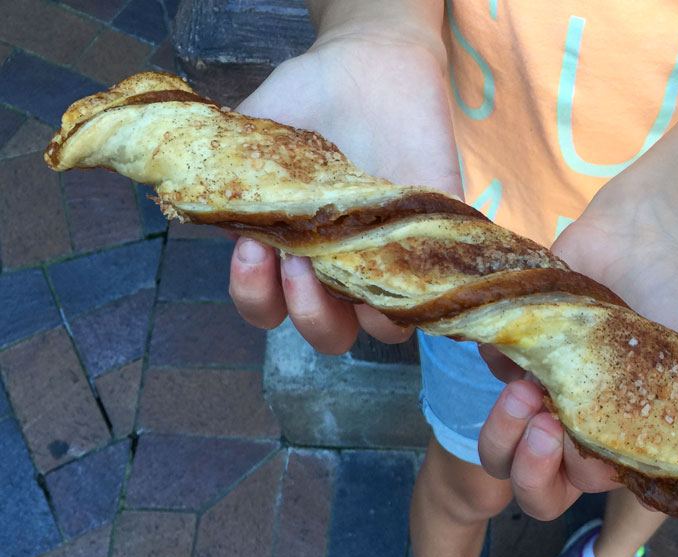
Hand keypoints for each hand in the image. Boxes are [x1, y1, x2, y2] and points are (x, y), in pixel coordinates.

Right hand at [228, 30, 461, 352]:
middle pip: (328, 334)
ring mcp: (391, 260)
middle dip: (303, 309)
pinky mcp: (436, 240)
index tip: (251, 250)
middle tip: (294, 259)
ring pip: (385, 330)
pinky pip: (436, 287)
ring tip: (337, 257)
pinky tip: (391, 246)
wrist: (367, 62)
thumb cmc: (305, 99)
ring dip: (356, 308)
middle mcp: (342, 269)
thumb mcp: (251, 135)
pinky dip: (416, 284)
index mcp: (293, 253)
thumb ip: (226, 176)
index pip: (270, 308)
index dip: (255, 295)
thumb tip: (201, 209)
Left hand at [477, 190, 677, 519]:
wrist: (648, 238)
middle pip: (518, 481)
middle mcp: (563, 426)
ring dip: (502, 427)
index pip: (563, 492)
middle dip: (525, 464)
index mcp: (603, 446)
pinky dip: (498, 363)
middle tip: (541, 421)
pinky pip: (486, 373)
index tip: (577, 441)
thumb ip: (659, 475)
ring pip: (493, 442)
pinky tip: (526, 340)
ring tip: (523, 388)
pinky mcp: (510, 347)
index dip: (558, 478)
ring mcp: (533, 388)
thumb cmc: (674, 316)